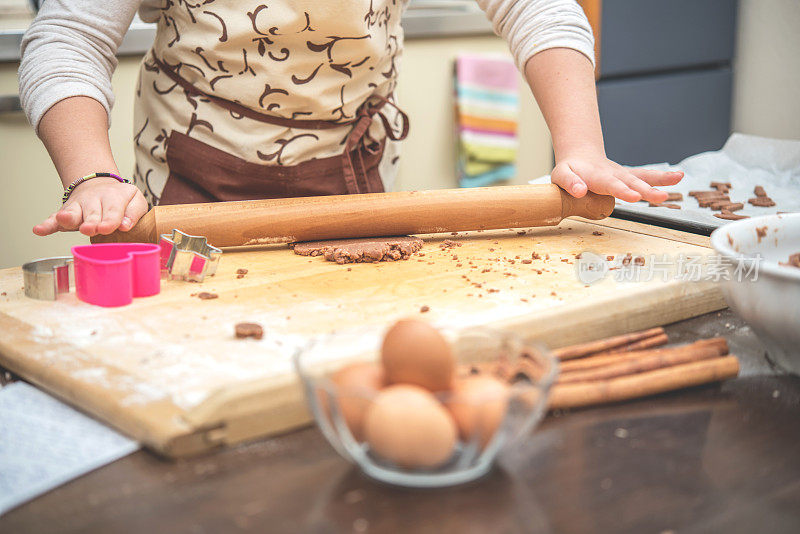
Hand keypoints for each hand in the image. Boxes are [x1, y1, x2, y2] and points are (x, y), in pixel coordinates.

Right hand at [33, 177, 147, 236]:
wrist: (99, 184)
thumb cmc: (120, 199)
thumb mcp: (135, 200)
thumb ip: (134, 212)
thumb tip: (126, 226)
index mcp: (114, 198)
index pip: (113, 211)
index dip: (109, 220)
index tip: (106, 228)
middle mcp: (94, 201)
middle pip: (92, 214)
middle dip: (90, 222)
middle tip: (89, 229)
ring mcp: (78, 206)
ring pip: (72, 214)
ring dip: (67, 218)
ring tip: (63, 219)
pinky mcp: (66, 212)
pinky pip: (53, 219)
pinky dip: (46, 224)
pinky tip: (39, 230)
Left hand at [551, 153, 683, 203]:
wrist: (580, 157)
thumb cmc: (569, 170)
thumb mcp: (560, 175)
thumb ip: (569, 183)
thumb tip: (579, 191)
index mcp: (597, 176)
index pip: (611, 185)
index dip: (622, 191)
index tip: (633, 197)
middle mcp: (614, 174)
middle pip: (631, 182)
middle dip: (645, 190)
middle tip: (659, 197)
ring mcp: (623, 175)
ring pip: (642, 178)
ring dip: (659, 181)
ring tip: (677, 180)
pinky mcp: (629, 176)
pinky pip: (647, 176)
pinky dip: (662, 177)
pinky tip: (679, 177)